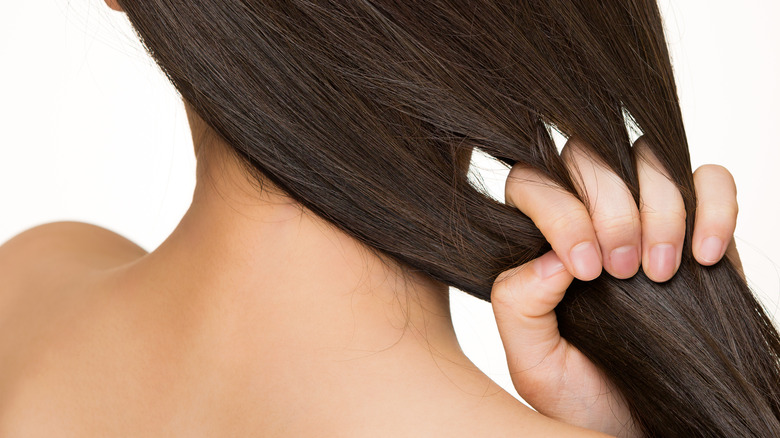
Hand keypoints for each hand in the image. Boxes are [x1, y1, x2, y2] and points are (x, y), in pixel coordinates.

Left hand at [491, 137, 741, 436]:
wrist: (647, 425)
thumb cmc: (586, 396)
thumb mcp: (534, 362)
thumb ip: (518, 305)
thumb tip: (550, 254)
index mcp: (537, 241)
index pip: (531, 181)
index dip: (560, 211)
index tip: (587, 269)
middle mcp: (586, 216)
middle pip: (587, 156)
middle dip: (611, 209)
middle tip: (623, 272)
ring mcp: (643, 216)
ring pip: (647, 157)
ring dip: (660, 210)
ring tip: (661, 273)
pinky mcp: (697, 226)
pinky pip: (711, 181)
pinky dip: (713, 207)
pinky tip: (704, 259)